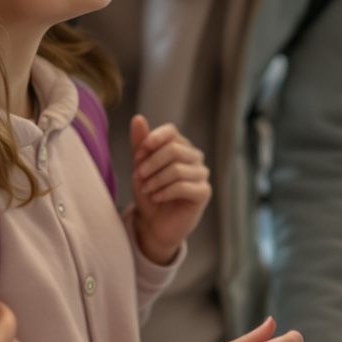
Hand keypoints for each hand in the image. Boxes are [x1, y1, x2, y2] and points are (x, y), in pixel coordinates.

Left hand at [129, 115, 210, 263]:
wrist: (153, 223)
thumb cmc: (149, 192)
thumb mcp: (140, 167)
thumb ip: (140, 144)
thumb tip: (137, 118)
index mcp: (180, 146)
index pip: (170, 131)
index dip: (152, 140)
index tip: (138, 155)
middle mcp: (194, 156)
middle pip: (173, 149)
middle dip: (151, 163)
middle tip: (138, 175)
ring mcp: (201, 174)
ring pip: (177, 169)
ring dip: (156, 179)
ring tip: (145, 189)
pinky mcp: (203, 192)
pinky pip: (183, 186)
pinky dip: (164, 192)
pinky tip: (155, 197)